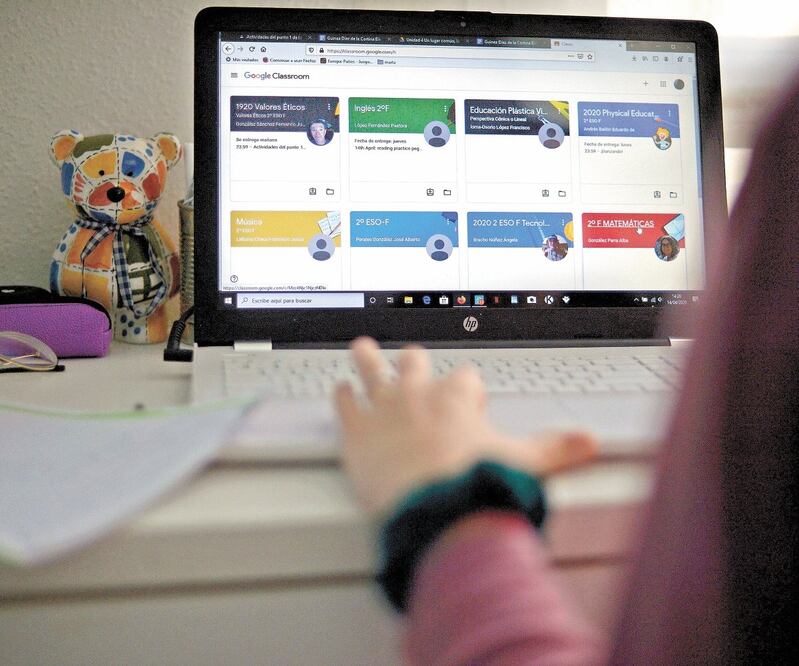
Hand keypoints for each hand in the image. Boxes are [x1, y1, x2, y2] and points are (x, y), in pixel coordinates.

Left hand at [335, 337, 597, 515]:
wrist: (434, 508)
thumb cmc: (475, 483)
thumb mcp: (524, 462)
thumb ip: (555, 449)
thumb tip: (589, 442)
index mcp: (456, 396)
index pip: (464, 378)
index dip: (467, 390)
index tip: (468, 403)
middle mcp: (418, 393)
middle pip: (414, 361)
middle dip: (414, 362)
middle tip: (412, 360)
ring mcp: (384, 408)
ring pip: (371, 368)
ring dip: (367, 358)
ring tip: (361, 347)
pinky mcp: (356, 430)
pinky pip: (344, 401)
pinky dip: (342, 395)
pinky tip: (341, 391)